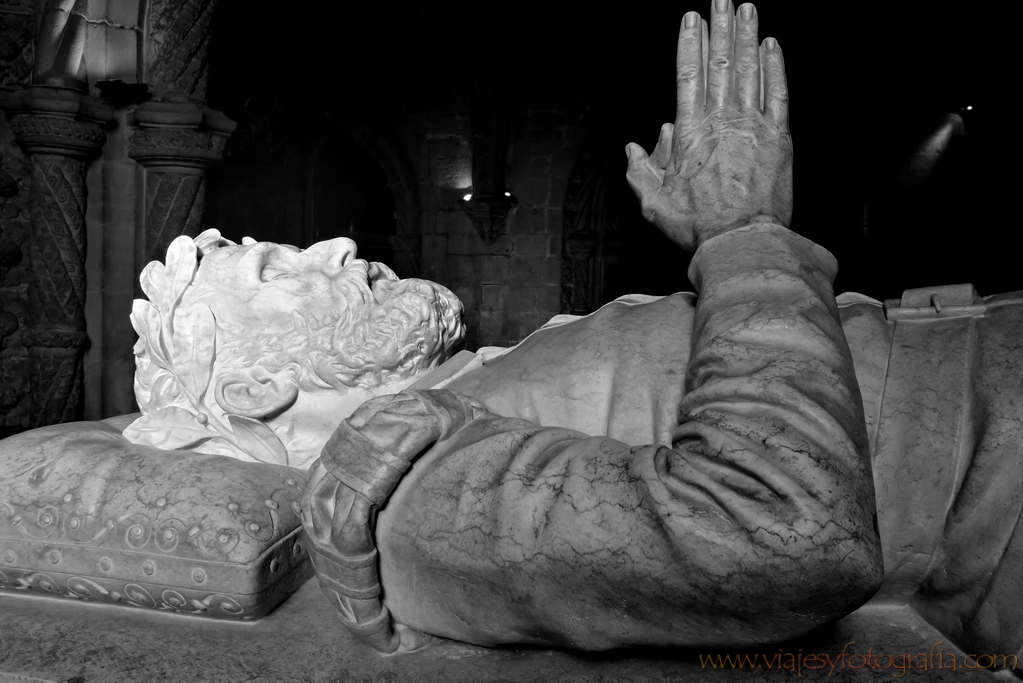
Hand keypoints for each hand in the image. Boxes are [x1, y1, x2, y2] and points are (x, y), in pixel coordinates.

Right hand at [626, 0, 792, 251]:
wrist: (742, 240)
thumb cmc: (698, 224)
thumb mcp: (654, 202)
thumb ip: (640, 171)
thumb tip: (633, 148)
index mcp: (690, 132)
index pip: (688, 74)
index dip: (689, 42)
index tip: (691, 17)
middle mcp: (722, 121)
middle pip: (720, 63)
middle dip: (720, 28)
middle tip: (721, 0)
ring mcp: (753, 126)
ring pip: (749, 70)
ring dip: (746, 36)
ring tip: (745, 8)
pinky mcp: (778, 138)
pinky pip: (778, 93)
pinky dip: (775, 67)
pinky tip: (771, 46)